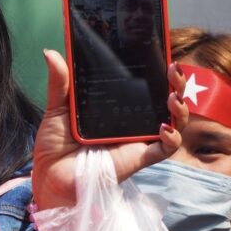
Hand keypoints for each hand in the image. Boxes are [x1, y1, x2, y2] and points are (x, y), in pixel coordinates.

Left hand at [32, 49, 186, 209]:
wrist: (50, 179)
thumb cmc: (54, 147)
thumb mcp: (57, 109)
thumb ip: (59, 83)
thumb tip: (51, 52)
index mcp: (115, 108)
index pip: (143, 85)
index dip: (157, 70)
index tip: (161, 51)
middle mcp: (131, 122)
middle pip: (164, 99)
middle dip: (176, 83)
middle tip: (174, 68)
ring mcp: (137, 140)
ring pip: (172, 121)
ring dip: (180, 106)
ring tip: (173, 95)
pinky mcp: (138, 158)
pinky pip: (165, 149)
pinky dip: (171, 137)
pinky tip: (164, 127)